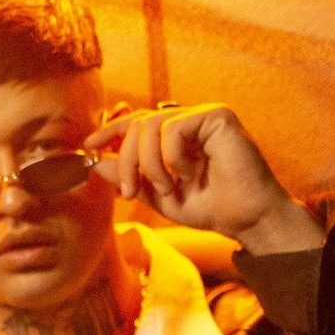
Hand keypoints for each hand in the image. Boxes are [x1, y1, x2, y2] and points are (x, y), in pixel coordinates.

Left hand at [86, 104, 325, 255]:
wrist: (246, 218)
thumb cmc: (209, 207)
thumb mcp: (158, 195)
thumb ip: (129, 178)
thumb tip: (94, 162)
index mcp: (175, 135)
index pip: (134, 122)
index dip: (109, 131)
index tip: (88, 147)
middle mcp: (188, 120)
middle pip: (136, 123)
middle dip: (125, 159)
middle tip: (129, 191)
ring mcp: (203, 115)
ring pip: (150, 124)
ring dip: (148, 163)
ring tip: (166, 188)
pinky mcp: (218, 116)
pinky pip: (174, 128)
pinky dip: (171, 157)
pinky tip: (188, 174)